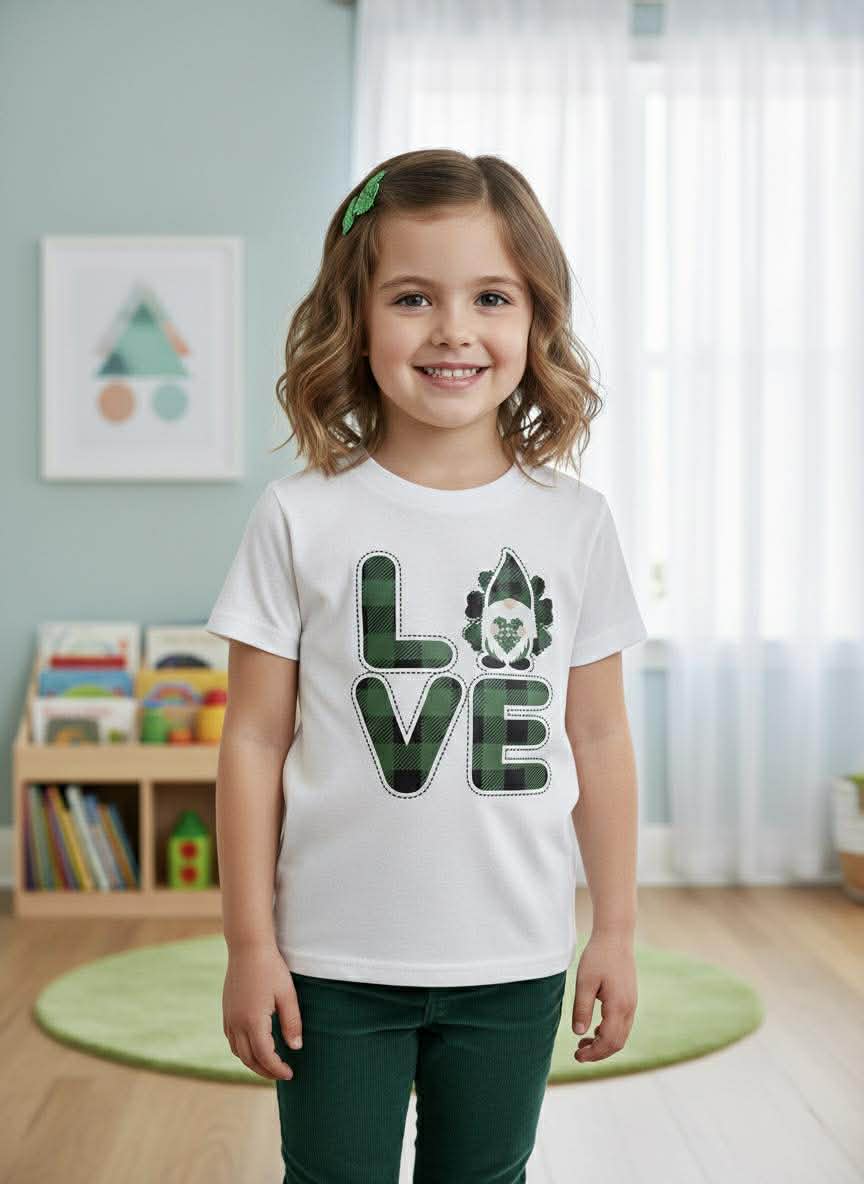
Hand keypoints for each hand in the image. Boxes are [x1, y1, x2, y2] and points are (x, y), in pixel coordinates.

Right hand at [223, 940, 301, 1080]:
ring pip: (238, 1052)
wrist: (247, 947)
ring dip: (253, 1062)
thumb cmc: (271, 968)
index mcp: (253, 1021)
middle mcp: (237, 1023)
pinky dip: (243, 1050)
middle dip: (265, 1071)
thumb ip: (292, 1023)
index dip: (277, 1069)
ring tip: (269, 1064)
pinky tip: (254, 1047)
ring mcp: (228, 1018)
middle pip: (249, 1059)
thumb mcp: (287, 995)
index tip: (290, 1074)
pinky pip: (232, 1040)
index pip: (265, 1056)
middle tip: (282, 1074)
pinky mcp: (226, 1011)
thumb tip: (295, 1048)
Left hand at [570, 930, 636, 1062]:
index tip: (577, 1056)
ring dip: (604, 1043)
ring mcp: (632, 1003)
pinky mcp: (630, 998)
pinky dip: (609, 1032)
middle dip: (599, 1053)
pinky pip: (623, 1024)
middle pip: (617, 1043)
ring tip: (583, 1043)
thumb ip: (582, 1009)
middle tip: (578, 1054)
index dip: (594, 1053)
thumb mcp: (584, 982)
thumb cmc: (598, 957)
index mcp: (618, 1006)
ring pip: (621, 1035)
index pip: (609, 1041)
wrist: (615, 937)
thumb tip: (579, 1034)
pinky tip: (595, 1029)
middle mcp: (629, 1008)